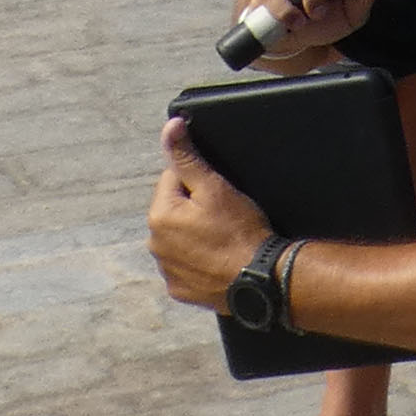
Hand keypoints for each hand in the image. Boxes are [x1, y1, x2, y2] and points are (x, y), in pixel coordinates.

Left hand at [147, 118, 269, 309]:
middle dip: (194, 210)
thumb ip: (187, 156)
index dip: (198, 182)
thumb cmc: (240, 231)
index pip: (172, 180)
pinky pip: (184, 265)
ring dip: (194, 235)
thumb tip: (171, 126)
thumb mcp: (215, 187)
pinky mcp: (179, 288)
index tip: (219, 196)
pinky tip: (218, 258)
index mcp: (159, 215)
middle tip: (224, 217)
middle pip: (174, 211)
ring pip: (178, 239)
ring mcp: (166, 269)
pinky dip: (198, 261)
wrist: (261, 279)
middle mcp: (155, 243)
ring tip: (223, 239)